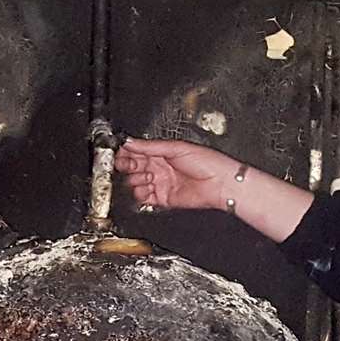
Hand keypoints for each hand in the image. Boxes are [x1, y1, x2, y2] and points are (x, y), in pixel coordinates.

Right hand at [114, 138, 239, 211]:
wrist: (220, 184)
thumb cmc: (207, 162)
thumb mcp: (176, 147)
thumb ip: (151, 146)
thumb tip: (130, 141)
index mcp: (163, 152)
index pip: (137, 151)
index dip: (126, 153)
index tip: (118, 153)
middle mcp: (160, 167)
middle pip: (133, 167)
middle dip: (127, 166)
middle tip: (126, 165)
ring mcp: (161, 183)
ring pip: (136, 183)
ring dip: (136, 180)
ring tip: (147, 177)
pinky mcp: (163, 198)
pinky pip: (144, 198)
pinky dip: (140, 194)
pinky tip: (146, 189)